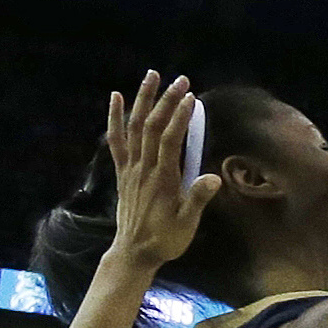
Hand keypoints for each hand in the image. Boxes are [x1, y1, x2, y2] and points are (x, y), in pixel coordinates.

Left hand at [106, 72, 219, 269]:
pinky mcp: (123, 171)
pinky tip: (116, 97)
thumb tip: (213, 178)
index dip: (179, 118)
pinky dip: (115, 117)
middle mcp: (143, 169)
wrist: (134, 252)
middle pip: (152, 127)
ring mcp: (130, 168)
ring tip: (152, 76)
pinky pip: (116, 140)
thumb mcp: (186, 223)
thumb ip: (197, 199)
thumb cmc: (166, 239)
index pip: (170, 141)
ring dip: (142, 100)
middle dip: (165, 101)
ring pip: (134, 127)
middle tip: (181, 80)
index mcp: (162, 180)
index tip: (191, 98)